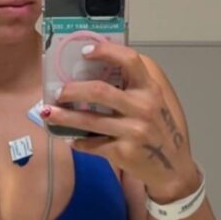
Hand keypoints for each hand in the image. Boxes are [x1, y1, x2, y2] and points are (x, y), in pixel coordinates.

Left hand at [40, 41, 200, 202]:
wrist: (173, 168)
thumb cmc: (159, 128)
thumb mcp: (154, 100)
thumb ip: (133, 84)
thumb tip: (95, 67)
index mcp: (150, 88)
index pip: (130, 60)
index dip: (106, 51)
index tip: (84, 51)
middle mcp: (143, 107)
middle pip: (99, 91)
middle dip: (72, 90)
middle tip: (58, 91)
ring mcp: (134, 131)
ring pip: (89, 120)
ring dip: (63, 117)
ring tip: (47, 113)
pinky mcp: (123, 152)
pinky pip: (92, 144)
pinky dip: (77, 141)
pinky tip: (68, 138)